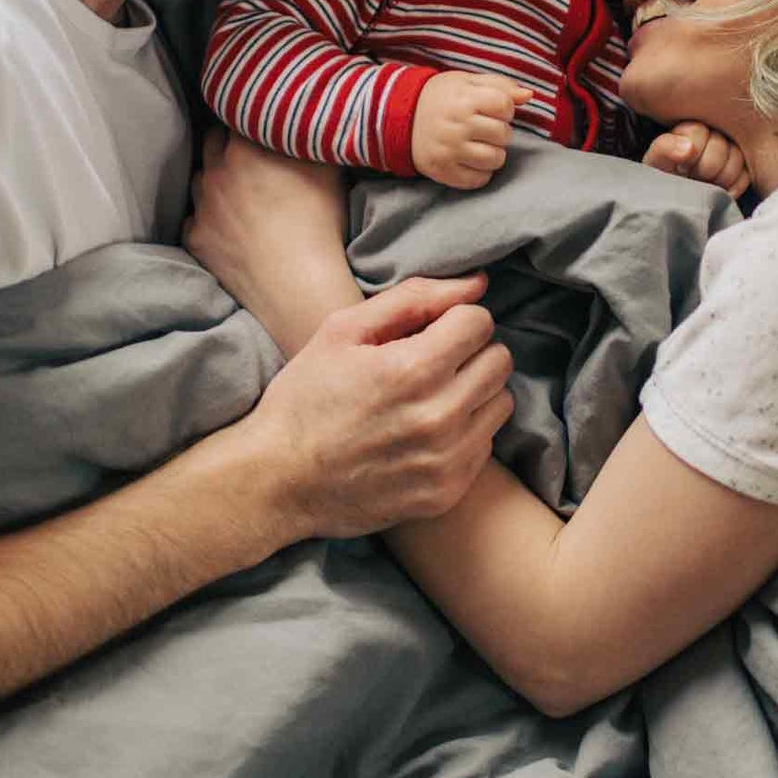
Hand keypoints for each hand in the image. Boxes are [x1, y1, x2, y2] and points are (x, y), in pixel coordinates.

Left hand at [184, 130, 357, 353]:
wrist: (298, 286)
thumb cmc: (320, 225)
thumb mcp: (328, 168)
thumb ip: (311, 135)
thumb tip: (309, 117)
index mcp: (245, 146)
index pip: (237, 111)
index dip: (250, 115)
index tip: (262, 121)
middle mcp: (215, 170)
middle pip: (213, 141)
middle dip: (229, 143)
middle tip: (253, 155)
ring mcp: (201, 206)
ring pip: (201, 178)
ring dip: (216, 179)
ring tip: (242, 193)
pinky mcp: (195, 238)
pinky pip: (196, 218)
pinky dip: (209, 218)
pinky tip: (232, 226)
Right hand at [248, 274, 515, 538]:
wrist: (278, 481)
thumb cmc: (305, 398)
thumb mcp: (341, 331)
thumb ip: (413, 298)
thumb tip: (477, 284)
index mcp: (412, 369)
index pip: (479, 322)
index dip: (453, 319)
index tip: (428, 332)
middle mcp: (438, 416)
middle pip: (499, 360)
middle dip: (469, 352)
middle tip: (431, 362)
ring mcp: (446, 460)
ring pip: (499, 403)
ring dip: (473, 392)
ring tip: (430, 397)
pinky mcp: (447, 493)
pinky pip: (485, 446)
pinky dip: (464, 433)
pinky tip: (424, 434)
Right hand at [411, 71, 531, 189]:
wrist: (400, 117)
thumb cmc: (440, 97)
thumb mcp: (467, 81)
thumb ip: (500, 85)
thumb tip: (528, 95)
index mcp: (464, 99)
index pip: (505, 107)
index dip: (504, 109)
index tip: (492, 110)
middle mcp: (457, 125)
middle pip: (503, 134)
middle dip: (499, 132)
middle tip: (483, 128)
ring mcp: (450, 150)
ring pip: (495, 159)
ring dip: (493, 153)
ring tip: (479, 145)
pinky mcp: (444, 171)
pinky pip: (479, 180)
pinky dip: (481, 172)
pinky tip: (471, 160)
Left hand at [643, 122, 750, 197]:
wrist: (675, 202)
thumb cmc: (663, 179)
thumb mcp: (656, 163)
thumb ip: (665, 149)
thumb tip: (688, 148)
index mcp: (691, 129)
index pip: (699, 131)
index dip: (692, 151)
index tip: (681, 168)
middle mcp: (714, 135)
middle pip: (721, 145)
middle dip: (705, 167)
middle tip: (693, 178)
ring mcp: (731, 152)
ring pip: (737, 158)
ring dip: (719, 178)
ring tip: (705, 186)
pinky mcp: (743, 170)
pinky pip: (746, 176)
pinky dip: (732, 187)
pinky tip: (719, 192)